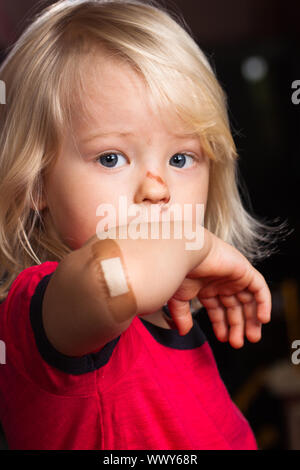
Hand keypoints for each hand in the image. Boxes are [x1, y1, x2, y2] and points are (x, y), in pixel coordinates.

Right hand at [166, 234, 271, 348]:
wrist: (187, 251)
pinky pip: (260, 289)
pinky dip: (263, 304)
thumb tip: (183, 332)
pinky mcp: (245, 271)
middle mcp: (221, 282)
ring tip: (252, 337)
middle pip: (234, 307)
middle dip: (237, 326)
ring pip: (248, 301)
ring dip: (251, 319)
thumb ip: (182, 315)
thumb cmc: (179, 270)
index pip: (218, 308)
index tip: (223, 339)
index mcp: (206, 287)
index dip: (221, 324)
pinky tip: (262, 319)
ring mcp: (234, 276)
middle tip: (239, 343)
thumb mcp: (178, 298)